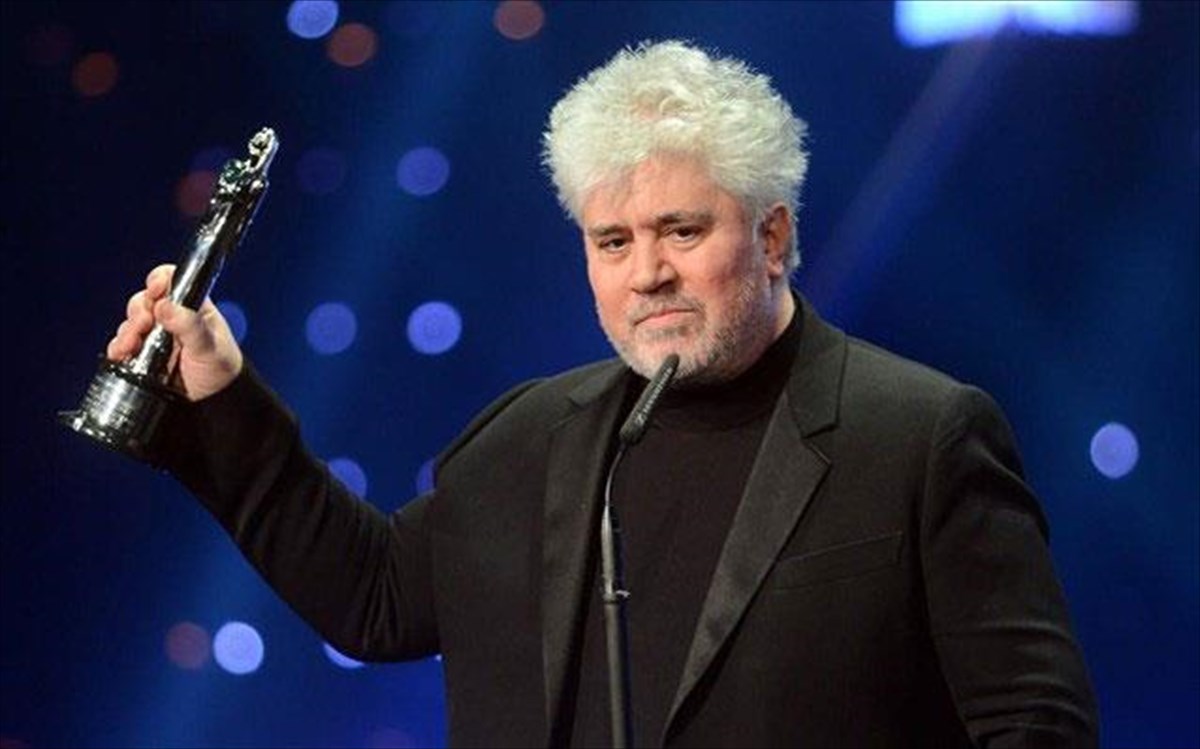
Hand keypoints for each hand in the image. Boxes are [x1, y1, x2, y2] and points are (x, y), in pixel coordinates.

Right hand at [106, 264, 243, 400]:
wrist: (214, 403)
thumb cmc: (220, 369)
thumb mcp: (209, 347)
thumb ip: (189, 325)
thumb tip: (164, 305)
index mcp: (191, 307)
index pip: (171, 281)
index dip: (159, 280)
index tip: (155, 289)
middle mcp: (171, 318)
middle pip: (144, 301)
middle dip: (138, 310)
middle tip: (143, 324)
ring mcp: (155, 336)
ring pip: (131, 323)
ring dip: (127, 330)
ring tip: (132, 343)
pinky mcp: (143, 355)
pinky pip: (123, 345)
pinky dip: (118, 348)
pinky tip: (122, 354)